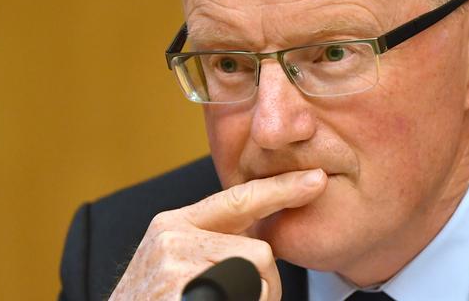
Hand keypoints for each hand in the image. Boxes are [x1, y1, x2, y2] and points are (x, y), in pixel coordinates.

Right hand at [109, 168, 326, 300]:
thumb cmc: (151, 299)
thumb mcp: (176, 261)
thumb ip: (213, 243)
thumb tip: (260, 248)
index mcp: (176, 223)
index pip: (240, 199)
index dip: (282, 188)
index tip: (316, 180)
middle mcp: (172, 235)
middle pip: (258, 253)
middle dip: (265, 287)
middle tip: (241, 299)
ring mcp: (173, 263)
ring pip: (255, 279)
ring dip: (252, 299)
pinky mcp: (178, 289)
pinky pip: (241, 294)